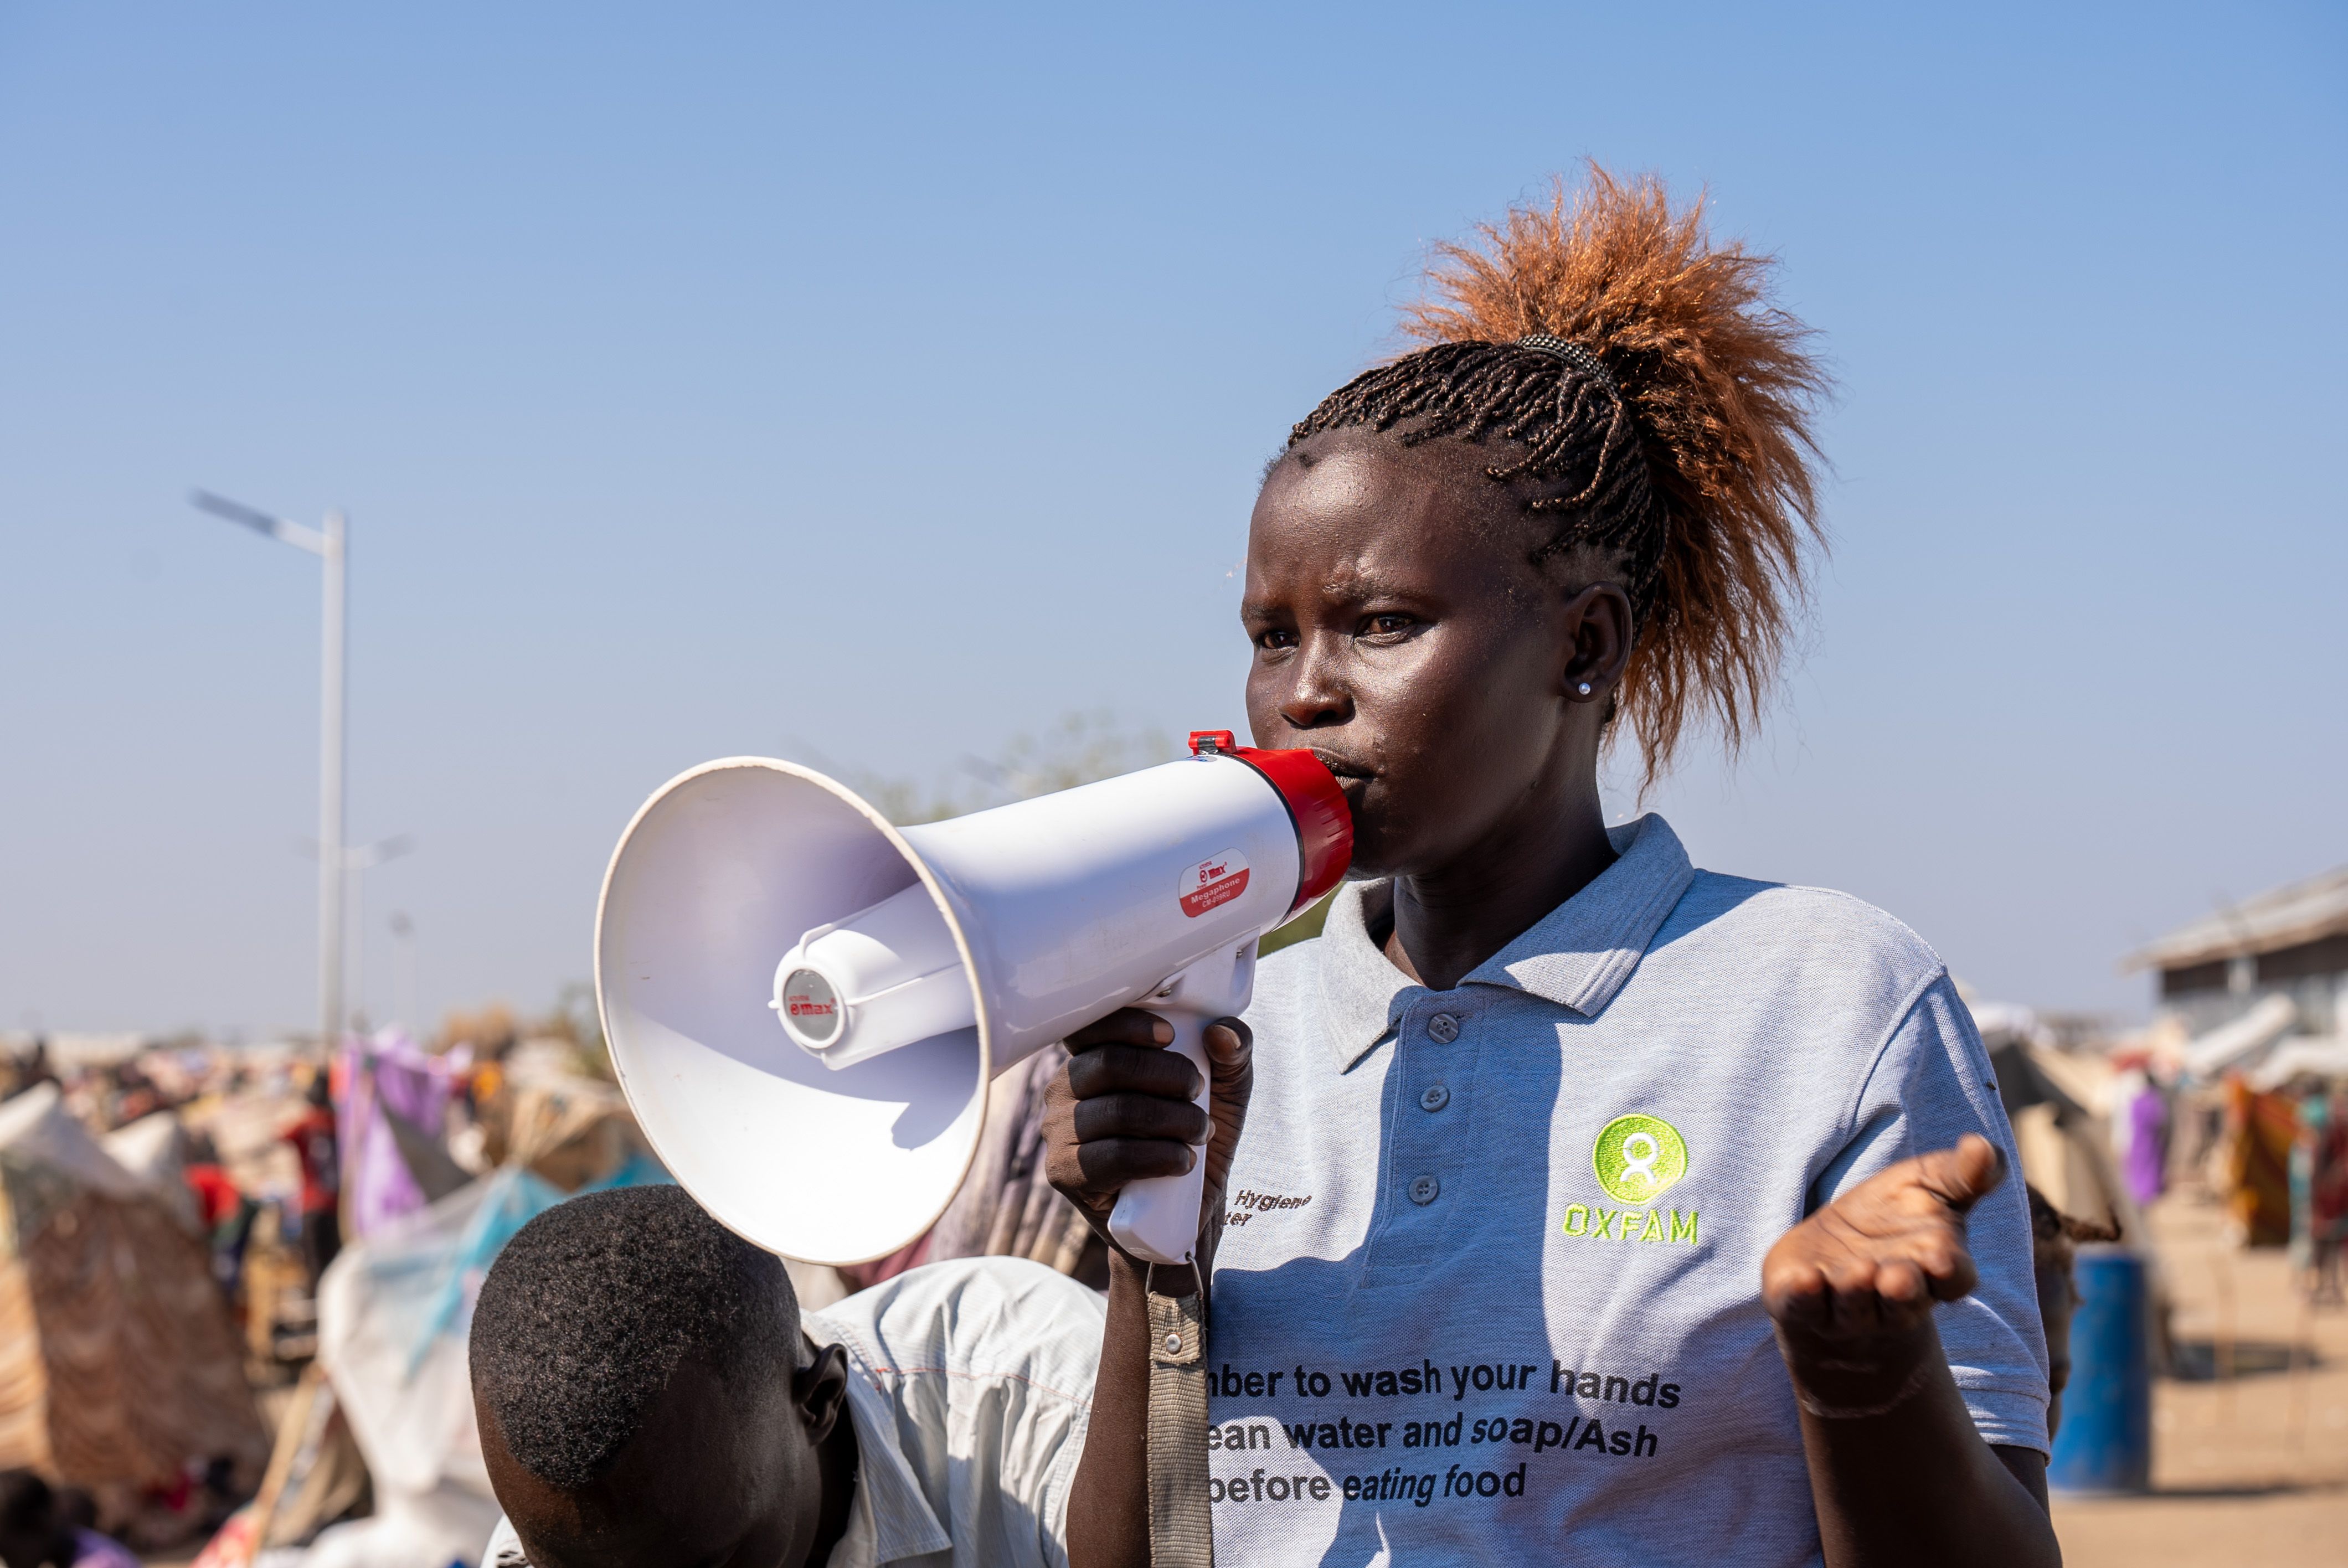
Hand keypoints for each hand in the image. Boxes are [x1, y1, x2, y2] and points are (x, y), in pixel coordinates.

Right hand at [1043, 1007, 1252, 1276]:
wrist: (1182, 1213)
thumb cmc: (1194, 1138)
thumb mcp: (1226, 1092)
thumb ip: (1233, 1054)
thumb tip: (1221, 1031)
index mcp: (1092, 1059)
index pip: (1091, 1026)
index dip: (1128, 1024)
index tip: (1170, 1036)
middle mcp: (1065, 1091)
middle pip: (1109, 1064)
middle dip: (1168, 1075)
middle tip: (1197, 1094)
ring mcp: (1059, 1133)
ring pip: (1118, 1110)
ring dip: (1174, 1120)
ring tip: (1198, 1133)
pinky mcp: (1065, 1174)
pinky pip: (1113, 1156)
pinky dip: (1159, 1156)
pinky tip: (1183, 1161)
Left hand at [1761, 1134, 2005, 1409]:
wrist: (1833, 1250)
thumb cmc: (1891, 1215)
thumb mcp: (1928, 1184)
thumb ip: (1961, 1174)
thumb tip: (1985, 1147)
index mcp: (1933, 1266)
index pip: (1953, 1278)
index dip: (1950, 1272)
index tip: (1942, 1259)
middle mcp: (1893, 1296)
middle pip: (1905, 1301)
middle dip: (1902, 1290)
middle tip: (1897, 1277)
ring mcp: (1848, 1306)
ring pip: (1856, 1307)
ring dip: (1856, 1291)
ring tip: (1857, 1269)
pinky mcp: (1804, 1304)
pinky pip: (1805, 1306)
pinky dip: (1804, 1294)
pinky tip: (1802, 1279)